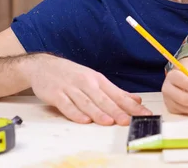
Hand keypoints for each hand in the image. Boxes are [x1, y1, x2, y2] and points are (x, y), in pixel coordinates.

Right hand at [24, 54, 151, 124]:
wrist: (44, 66)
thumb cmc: (72, 75)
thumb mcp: (95, 79)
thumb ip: (115, 92)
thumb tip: (136, 100)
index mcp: (98, 80)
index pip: (118, 94)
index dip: (131, 105)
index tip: (143, 114)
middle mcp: (86, 83)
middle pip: (104, 99)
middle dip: (117, 110)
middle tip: (128, 120)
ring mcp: (71, 88)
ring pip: (86, 102)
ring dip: (98, 112)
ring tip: (109, 122)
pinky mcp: (56, 94)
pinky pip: (66, 105)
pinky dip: (75, 113)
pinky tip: (83, 120)